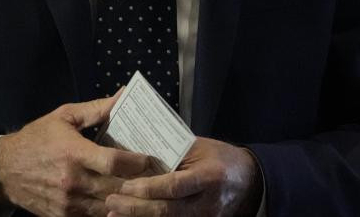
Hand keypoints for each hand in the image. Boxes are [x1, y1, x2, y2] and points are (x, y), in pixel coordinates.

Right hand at [0, 94, 152, 216]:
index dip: (137, 162)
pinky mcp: (64, 216)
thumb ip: (95, 109)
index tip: (150, 158)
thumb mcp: (64, 117)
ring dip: (128, 201)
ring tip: (145, 193)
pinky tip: (122, 203)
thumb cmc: (37, 139)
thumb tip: (122, 96)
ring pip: (109, 207)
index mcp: (73, 153)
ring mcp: (68, 203)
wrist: (4, 170)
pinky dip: (110, 211)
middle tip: (157, 177)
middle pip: (116, 187)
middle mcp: (72, 180)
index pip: (114, 162)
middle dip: (140, 184)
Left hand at [104, 137, 261, 215]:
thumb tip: (137, 154)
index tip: (124, 186)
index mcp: (209, 177)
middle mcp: (207, 203)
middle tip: (110, 202)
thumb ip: (172, 152)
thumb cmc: (221, 158)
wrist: (249, 181)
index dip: (148, 189)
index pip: (174, 186)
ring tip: (111, 214)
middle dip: (135, 209)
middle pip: (167, 210)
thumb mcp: (200, 148)